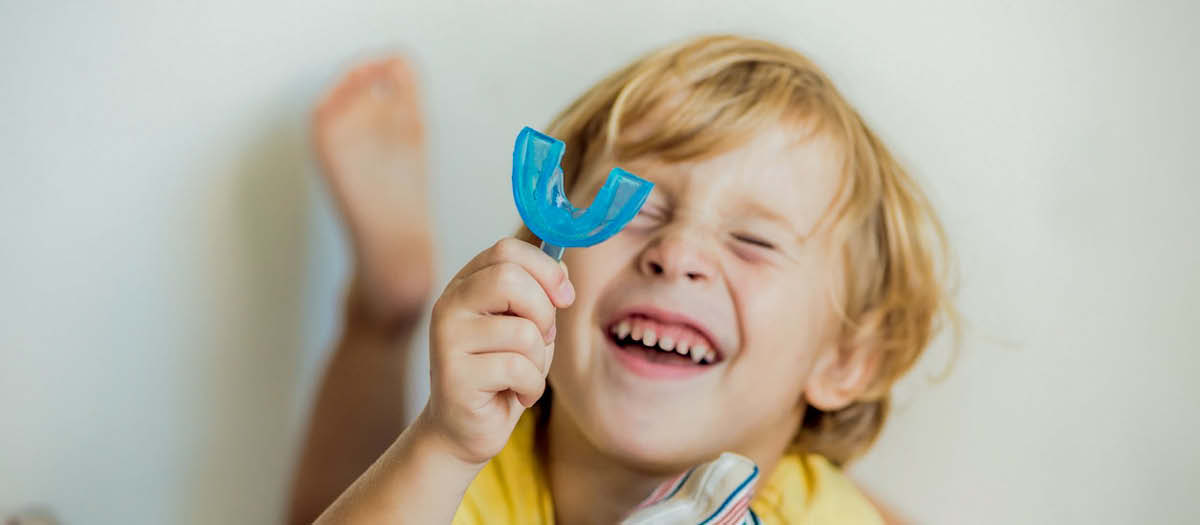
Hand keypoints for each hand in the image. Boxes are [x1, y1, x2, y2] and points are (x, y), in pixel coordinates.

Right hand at [419, 237, 574, 464]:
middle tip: (543, 338)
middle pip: (510, 279)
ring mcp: (447, 338)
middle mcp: (450, 304)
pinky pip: (517, 368)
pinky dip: (531, 386)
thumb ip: (539, 297)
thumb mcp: (526, 327)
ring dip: (539, 360)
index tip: (564, 297)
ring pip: (522, 331)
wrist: (465, 430)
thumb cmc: (501, 374)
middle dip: (544, 312)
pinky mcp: (454, 374)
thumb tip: (563, 271)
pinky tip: (518, 395)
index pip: (506, 250)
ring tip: (525, 375)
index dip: (545, 269)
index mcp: (467, 284)